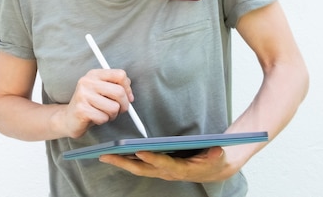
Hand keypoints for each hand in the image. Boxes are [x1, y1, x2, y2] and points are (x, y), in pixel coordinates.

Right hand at [62, 69, 134, 137]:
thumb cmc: (90, 104)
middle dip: (124, 105)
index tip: (128, 98)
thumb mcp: (102, 91)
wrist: (69, 118)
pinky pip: (104, 118)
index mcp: (94, 74)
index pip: (120, 75)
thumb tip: (130, 95)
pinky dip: (103, 121)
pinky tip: (94, 118)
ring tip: (103, 113)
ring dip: (112, 115)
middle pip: (119, 92)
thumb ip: (116, 87)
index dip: (128, 88)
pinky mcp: (81, 110)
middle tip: (118, 110)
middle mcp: (87, 82)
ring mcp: (83, 95)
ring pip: (114, 108)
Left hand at [98, 146, 234, 182]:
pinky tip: (115, 154)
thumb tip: (216, 151)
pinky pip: (139, 166)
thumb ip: (216, 154)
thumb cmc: (215, 160)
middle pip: (142, 168)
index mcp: (182, 169)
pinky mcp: (158, 167)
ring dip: (120, 162)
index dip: (152, 158)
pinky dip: (126, 161)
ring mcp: (161, 171)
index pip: (164, 163)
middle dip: (123, 162)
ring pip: (137, 168)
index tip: (139, 151)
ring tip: (104, 154)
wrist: (215, 169)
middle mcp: (168, 172)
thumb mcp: (219, 156)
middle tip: (106, 155)